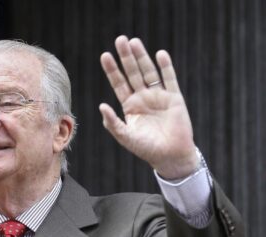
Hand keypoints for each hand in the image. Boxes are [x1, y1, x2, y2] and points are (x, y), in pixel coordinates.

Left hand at [99, 35, 198, 178]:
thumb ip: (113, 123)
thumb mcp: (125, 136)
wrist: (170, 156)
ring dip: (142, 57)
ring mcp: (159, 96)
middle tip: (120, 39)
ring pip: (149, 72)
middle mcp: (143, 98)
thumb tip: (101, 106)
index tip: (105, 55)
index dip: (112, 70)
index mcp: (130, 106)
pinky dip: (165, 67)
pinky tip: (160, 54)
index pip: (119, 83)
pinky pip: (169, 79)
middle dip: (126, 57)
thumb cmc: (146, 148)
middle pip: (133, 73)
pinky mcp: (174, 98)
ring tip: (135, 42)